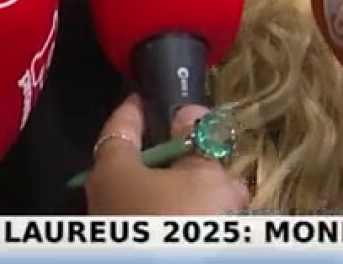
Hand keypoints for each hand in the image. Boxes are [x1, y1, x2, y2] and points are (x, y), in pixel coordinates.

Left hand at [84, 94, 249, 214]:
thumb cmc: (179, 220)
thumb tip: (189, 113)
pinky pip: (166, 223)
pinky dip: (192, 218)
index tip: (151, 94)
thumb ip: (199, 144)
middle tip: (216, 153)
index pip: (121, 125)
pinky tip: (225, 220)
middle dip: (186, 160)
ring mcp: (121, 229)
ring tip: (235, 195)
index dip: (139, 108)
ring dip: (198, 194)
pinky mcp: (140, 248)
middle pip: (148, 167)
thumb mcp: (201, 178)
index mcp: (112, 169)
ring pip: (163, 200)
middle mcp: (107, 198)